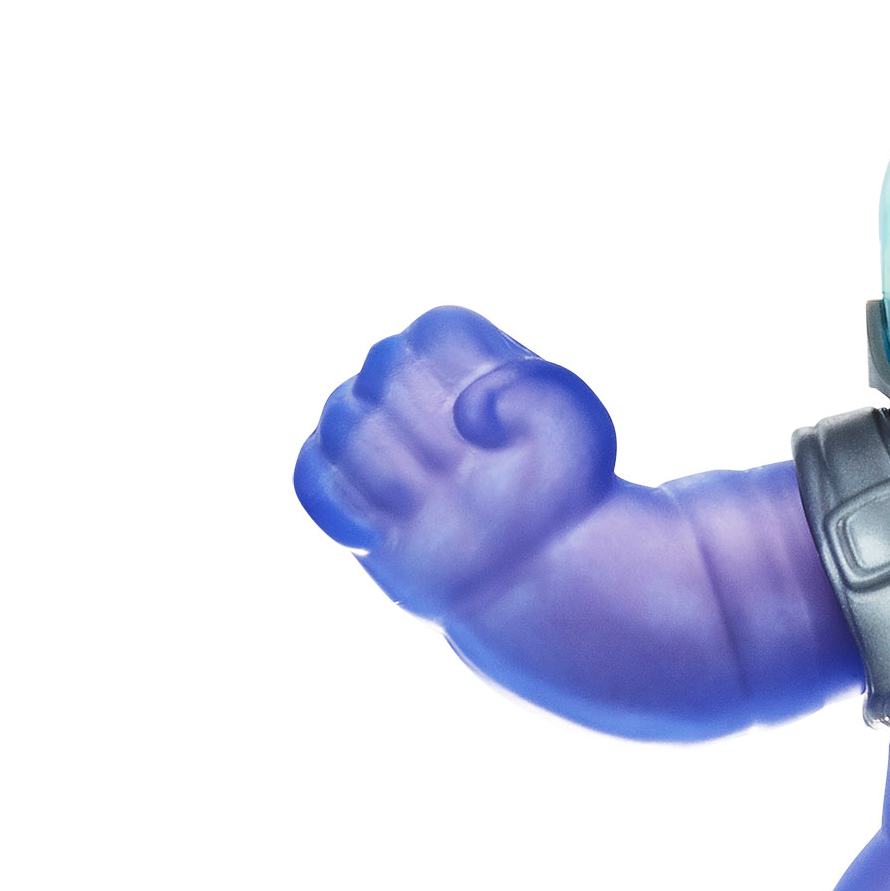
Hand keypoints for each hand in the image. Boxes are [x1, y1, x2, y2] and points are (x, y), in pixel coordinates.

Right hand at [294, 306, 617, 617]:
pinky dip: (332, 504)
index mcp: (464, 352)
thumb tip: (469, 408)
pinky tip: (373, 537)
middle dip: (427, 428)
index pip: (435, 334)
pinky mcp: (349, 489)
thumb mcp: (580, 430)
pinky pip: (310, 478)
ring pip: (342, 423)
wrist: (546, 556)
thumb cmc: (565, 486)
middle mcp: (407, 383)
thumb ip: (537, 393)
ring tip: (431, 501)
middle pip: (382, 372)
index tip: (497, 431)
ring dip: (388, 468)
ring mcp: (372, 434)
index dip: (462, 379)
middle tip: (468, 471)